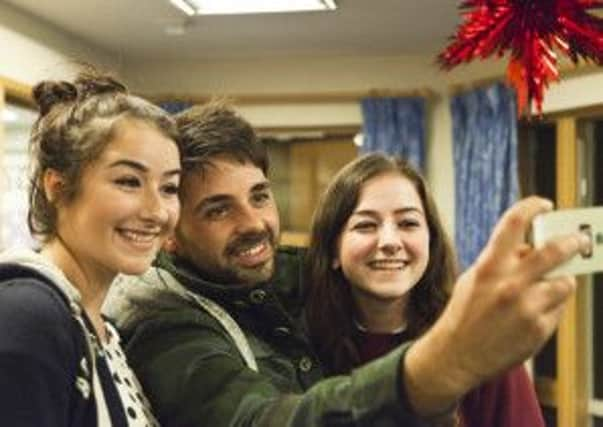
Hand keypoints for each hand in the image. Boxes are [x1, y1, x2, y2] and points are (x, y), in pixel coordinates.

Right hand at [403, 196, 588, 415]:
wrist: (457, 355)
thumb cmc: (464, 314)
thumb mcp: (473, 279)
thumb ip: (502, 262)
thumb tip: (532, 249)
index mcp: (489, 267)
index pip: (514, 223)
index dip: (532, 207)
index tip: (544, 204)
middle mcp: (510, 285)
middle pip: (554, 251)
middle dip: (572, 242)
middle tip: (578, 240)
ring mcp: (527, 308)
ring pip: (565, 282)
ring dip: (561, 281)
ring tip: (547, 289)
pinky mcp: (539, 329)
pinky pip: (559, 308)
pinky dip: (552, 306)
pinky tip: (534, 313)